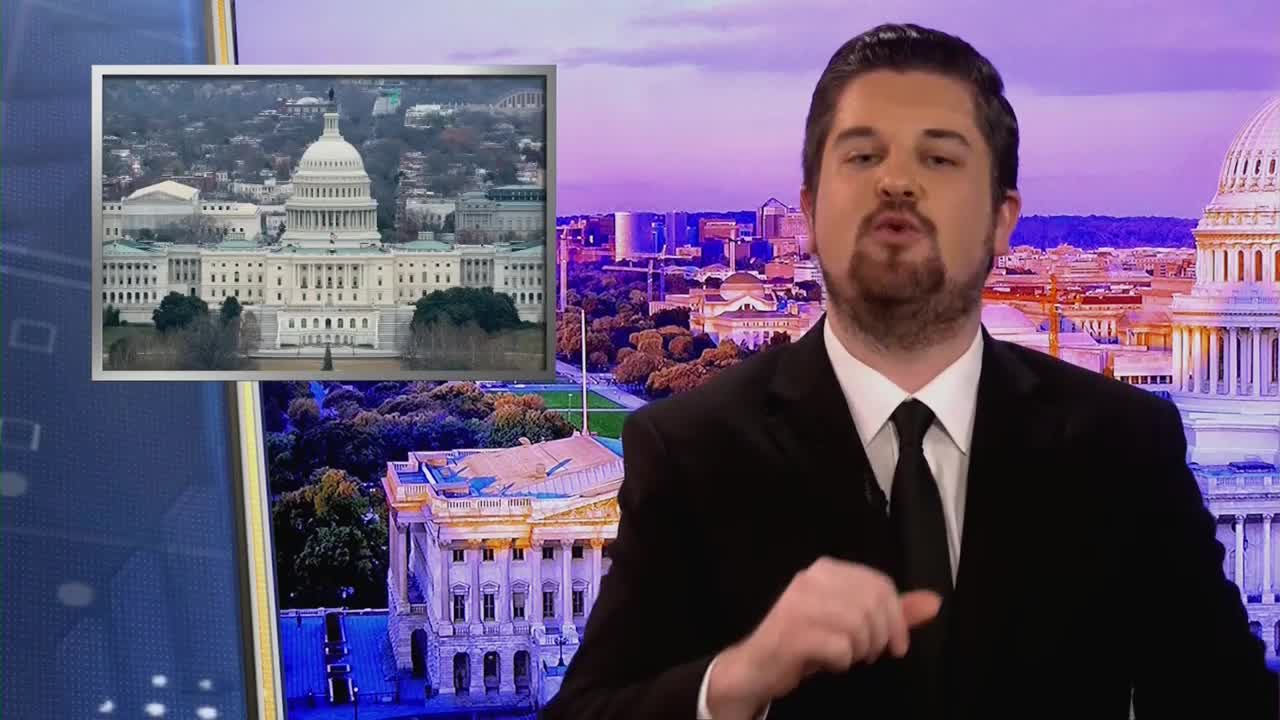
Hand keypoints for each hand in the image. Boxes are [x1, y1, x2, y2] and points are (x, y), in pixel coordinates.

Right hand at [706, 556, 941, 719]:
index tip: (896, 645)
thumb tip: (934, 602)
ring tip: (847, 656)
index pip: (880, 584)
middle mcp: (810, 580)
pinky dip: (841, 661)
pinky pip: (840, 646)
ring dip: (861, 650)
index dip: (897, 618)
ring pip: (859, 624)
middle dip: (880, 636)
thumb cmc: (807, 643)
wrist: (758, 667)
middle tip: (869, 654)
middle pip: (872, 603)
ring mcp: (798, 604)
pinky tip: (829, 662)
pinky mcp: (792, 632)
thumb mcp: (853, 624)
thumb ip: (893, 612)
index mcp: (826, 570)